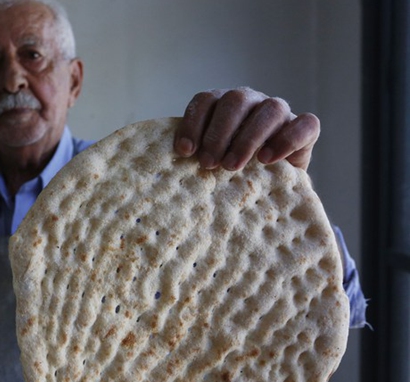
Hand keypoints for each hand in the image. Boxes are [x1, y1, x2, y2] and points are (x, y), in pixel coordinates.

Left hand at [173, 87, 319, 170]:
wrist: (270, 186)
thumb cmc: (231, 171)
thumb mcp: (210, 161)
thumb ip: (195, 155)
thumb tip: (171, 164)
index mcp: (223, 105)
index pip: (206, 100)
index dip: (193, 123)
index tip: (183, 151)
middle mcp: (251, 102)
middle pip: (235, 101)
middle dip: (218, 133)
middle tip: (207, 164)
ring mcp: (280, 112)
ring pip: (270, 109)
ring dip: (248, 138)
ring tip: (232, 166)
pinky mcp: (305, 129)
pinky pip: (305, 124)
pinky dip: (287, 139)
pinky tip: (267, 159)